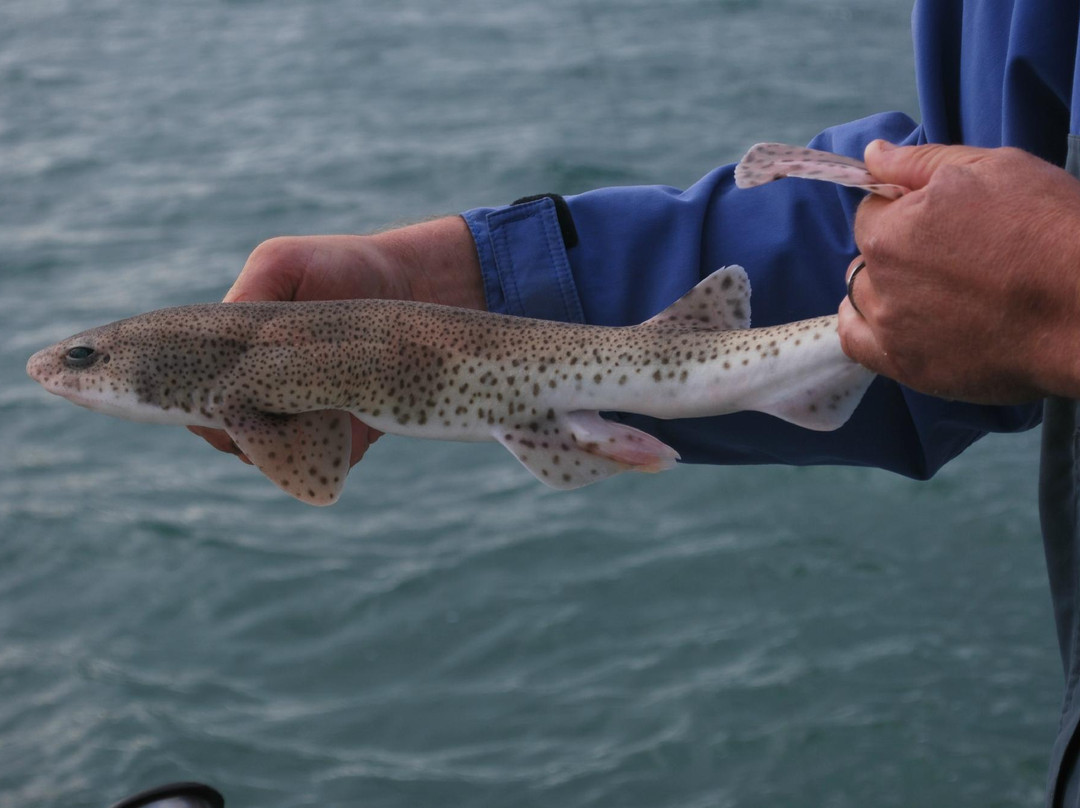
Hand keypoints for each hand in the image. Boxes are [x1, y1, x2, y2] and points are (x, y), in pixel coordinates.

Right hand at [189, 216, 484, 464]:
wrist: (409, 283)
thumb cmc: (339, 267)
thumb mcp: (283, 265)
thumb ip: (247, 299)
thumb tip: (224, 359)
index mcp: (236, 358)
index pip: (197, 399)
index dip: (201, 406)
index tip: (226, 396)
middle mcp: (265, 395)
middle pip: (232, 439)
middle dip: (246, 432)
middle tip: (279, 402)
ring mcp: (304, 419)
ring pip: (277, 457)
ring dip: (289, 441)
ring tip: (317, 404)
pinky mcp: (345, 438)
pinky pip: (327, 462)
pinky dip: (331, 450)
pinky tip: (347, 417)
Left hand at [838, 141, 1079, 403]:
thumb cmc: (1048, 229)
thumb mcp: (993, 169)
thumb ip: (920, 163)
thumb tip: (872, 154)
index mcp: (890, 233)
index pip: (870, 213)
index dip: (901, 211)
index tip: (939, 220)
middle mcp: (880, 284)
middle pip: (866, 260)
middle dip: (894, 252)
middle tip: (949, 256)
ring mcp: (892, 331)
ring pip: (860, 301)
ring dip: (884, 291)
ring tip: (934, 291)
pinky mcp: (908, 368)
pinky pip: (857, 347)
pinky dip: (867, 332)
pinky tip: (897, 323)